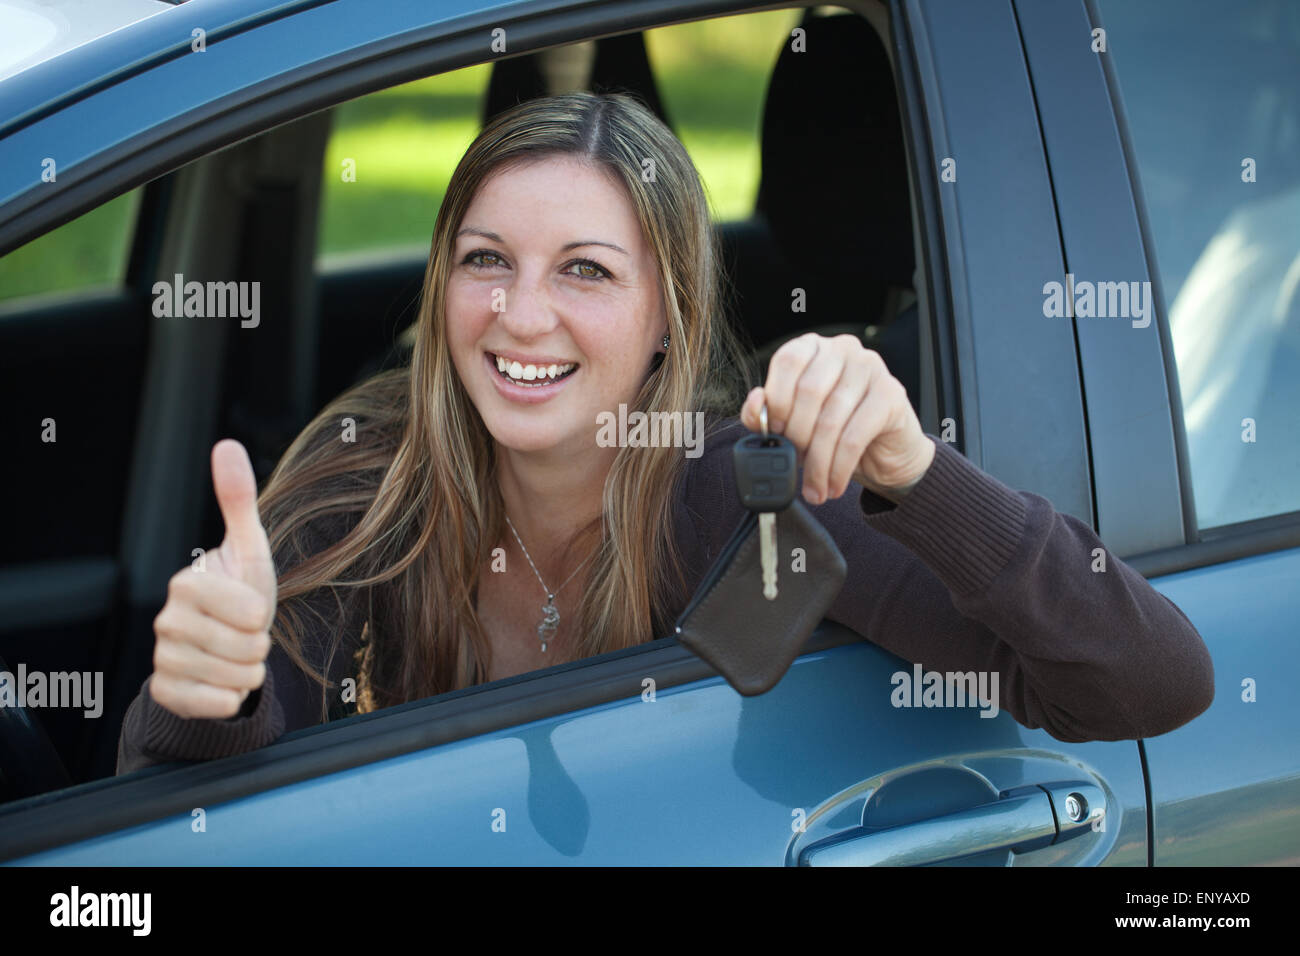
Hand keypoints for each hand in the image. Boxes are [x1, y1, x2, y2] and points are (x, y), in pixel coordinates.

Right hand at [149, 440, 277, 718]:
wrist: (222, 645)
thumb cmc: (240, 593)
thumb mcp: (248, 548)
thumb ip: (237, 499)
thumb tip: (226, 445)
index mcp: (186, 584)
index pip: (249, 613)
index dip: (262, 616)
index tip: (251, 610)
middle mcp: (165, 621)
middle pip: (246, 647)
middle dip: (259, 645)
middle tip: (245, 635)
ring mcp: (162, 659)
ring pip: (236, 677)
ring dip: (249, 671)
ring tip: (236, 656)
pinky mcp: (166, 693)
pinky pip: (217, 704)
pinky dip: (231, 698)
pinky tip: (222, 682)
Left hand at [740, 333, 935, 504]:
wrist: (887, 452)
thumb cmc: (837, 431)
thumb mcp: (793, 423)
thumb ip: (765, 414)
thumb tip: (756, 403)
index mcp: (813, 347)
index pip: (788, 360)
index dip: (777, 400)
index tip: (774, 432)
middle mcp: (843, 349)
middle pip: (809, 391)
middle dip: (797, 436)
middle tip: (795, 463)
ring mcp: (871, 368)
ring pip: (831, 419)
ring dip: (818, 462)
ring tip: (814, 486)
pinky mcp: (891, 394)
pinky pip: (855, 436)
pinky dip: (839, 467)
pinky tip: (834, 484)